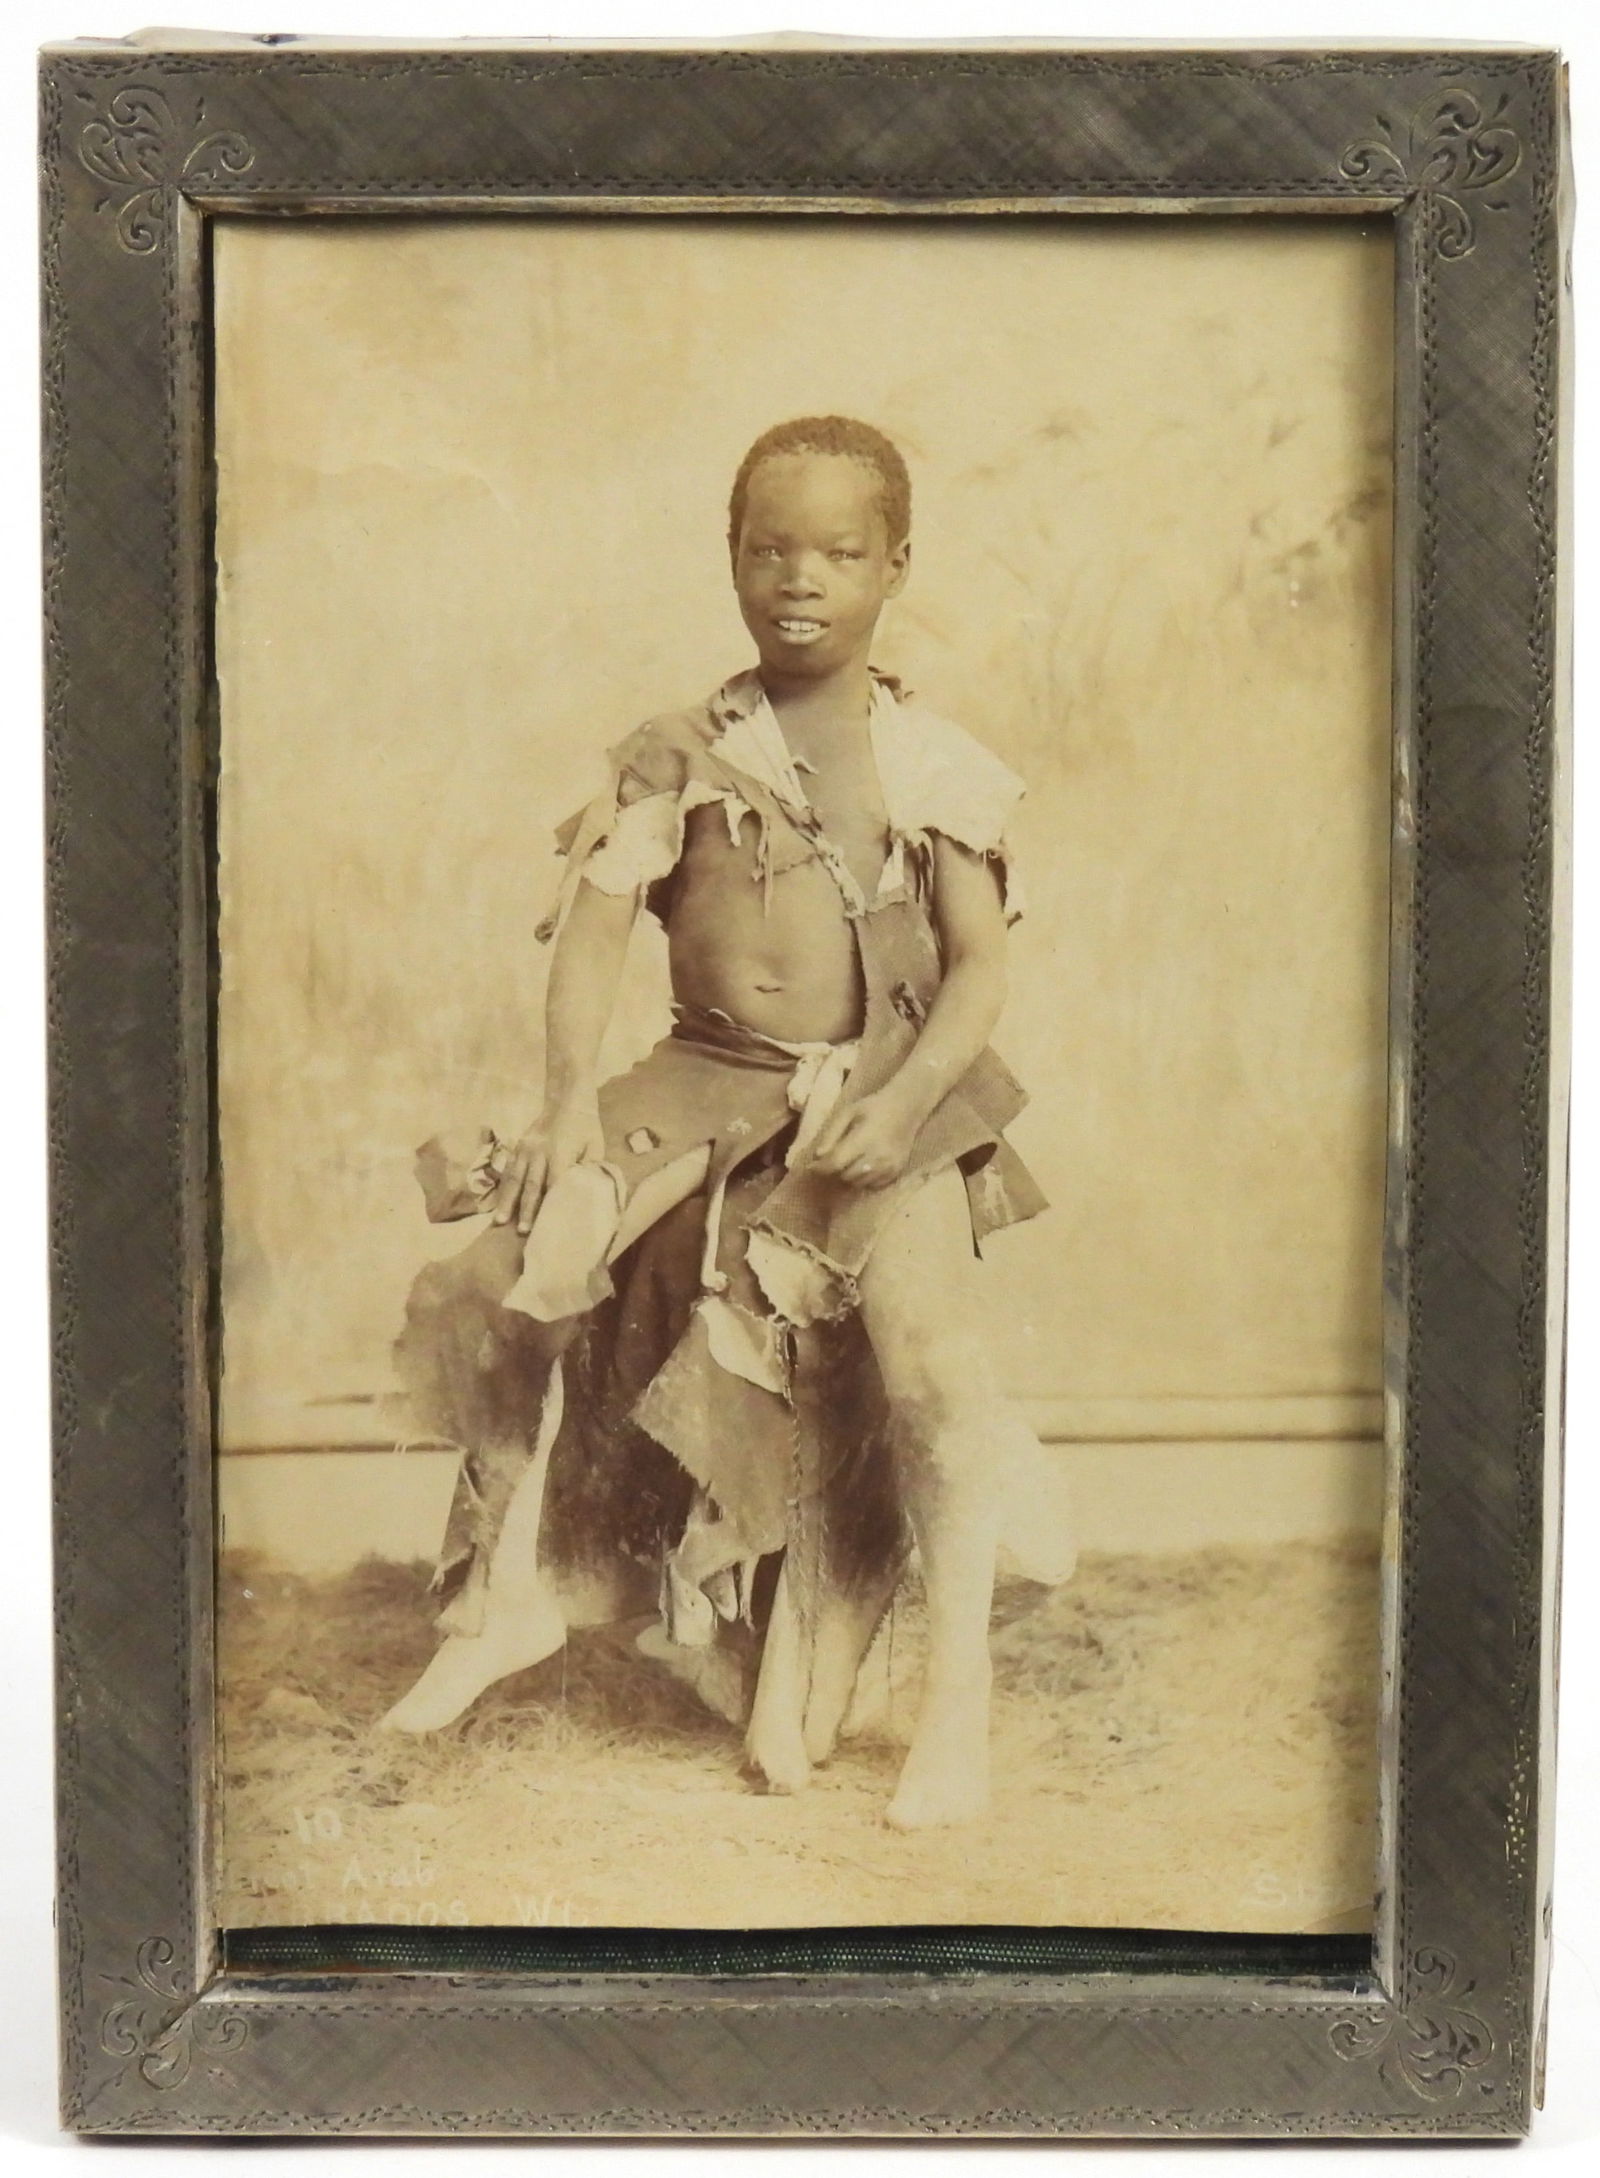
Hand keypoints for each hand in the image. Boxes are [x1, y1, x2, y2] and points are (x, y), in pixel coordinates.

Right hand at [492, 1097, 604, 1232]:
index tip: (549, 1225)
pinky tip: (498, 1203)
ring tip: (500, 1221)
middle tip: (522, 1231)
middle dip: (526, 1208)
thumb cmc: (586, 1126)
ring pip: (515, 1178)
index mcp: (561, 1152)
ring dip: (508, 1201)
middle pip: (532, 1184)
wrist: (567, 1098)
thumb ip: (589, 1170)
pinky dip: (504, 1187)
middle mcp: (540, 1151)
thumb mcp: (595, 1147)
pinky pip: (509, 1169)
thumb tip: (587, 1196)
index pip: (555, 1183)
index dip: (551, 1204)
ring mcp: (526, 1148)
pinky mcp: (518, 1146)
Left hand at [803, 1090, 920, 1190]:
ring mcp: (889, 1167)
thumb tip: (818, 1157)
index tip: (810, 1167)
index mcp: (863, 1139)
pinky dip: (864, 1179)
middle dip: (835, 1170)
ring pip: (858, 1183)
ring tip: (850, 1161)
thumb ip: (831, 1134)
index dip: (820, 1168)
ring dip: (849, 1175)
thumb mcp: (848, 1112)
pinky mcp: (896, 1173)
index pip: (836, 1163)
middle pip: (845, 1176)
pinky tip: (864, 1164)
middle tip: (834, 1159)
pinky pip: (872, 1185)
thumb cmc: (873, 1107)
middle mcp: (877, 1157)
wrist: (906, 1108)